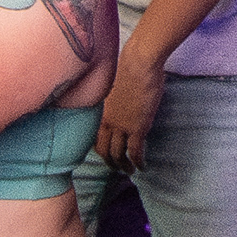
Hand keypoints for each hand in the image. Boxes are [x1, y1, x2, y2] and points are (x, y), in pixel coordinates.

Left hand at [95, 51, 164, 171]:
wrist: (139, 65)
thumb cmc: (132, 69)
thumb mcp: (118, 87)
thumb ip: (117, 99)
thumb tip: (124, 100)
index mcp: (102, 112)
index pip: (95, 137)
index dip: (99, 148)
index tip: (105, 154)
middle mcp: (108, 122)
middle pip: (103, 150)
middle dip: (109, 162)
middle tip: (116, 168)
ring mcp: (122, 127)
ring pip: (117, 154)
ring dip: (123, 166)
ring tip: (129, 171)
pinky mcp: (137, 128)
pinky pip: (134, 152)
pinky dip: (137, 162)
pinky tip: (142, 167)